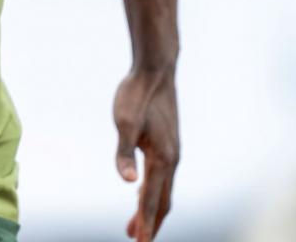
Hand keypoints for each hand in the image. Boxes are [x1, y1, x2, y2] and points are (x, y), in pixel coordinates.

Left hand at [114, 68, 179, 240]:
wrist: (155, 71)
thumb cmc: (136, 94)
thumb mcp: (124, 122)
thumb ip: (124, 152)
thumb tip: (128, 183)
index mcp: (162, 158)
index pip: (152, 199)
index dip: (146, 222)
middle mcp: (171, 159)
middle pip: (163, 200)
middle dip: (150, 222)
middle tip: (136, 241)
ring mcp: (171, 152)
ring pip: (164, 189)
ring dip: (151, 209)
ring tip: (135, 225)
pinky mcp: (167, 144)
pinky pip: (162, 176)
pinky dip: (153, 191)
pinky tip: (142, 190)